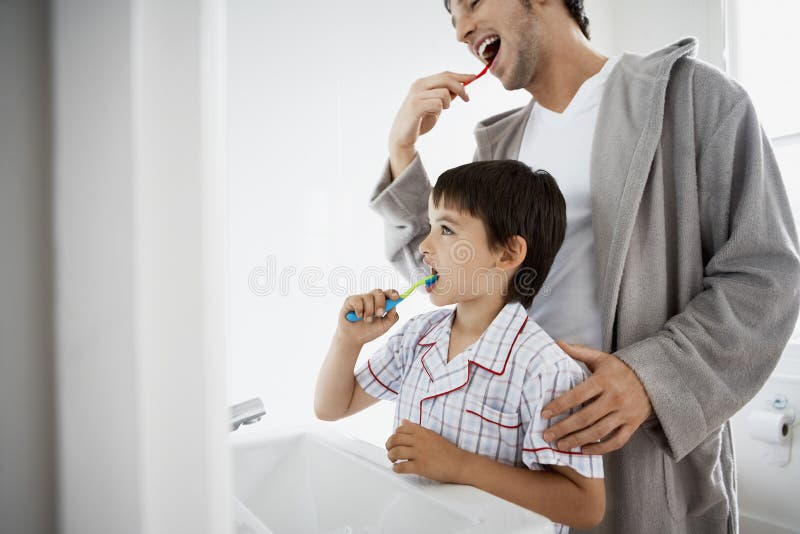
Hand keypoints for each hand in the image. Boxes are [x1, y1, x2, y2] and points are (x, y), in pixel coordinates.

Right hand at [336, 289, 400, 345]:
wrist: (353, 338)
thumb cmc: (368, 331)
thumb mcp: (384, 326)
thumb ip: (392, 318)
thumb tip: (394, 307)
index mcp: (381, 303)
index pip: (388, 294)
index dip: (393, 293)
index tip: (397, 297)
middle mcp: (371, 298)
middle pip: (379, 292)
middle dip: (380, 303)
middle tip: (379, 314)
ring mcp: (361, 298)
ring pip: (368, 297)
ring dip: (369, 311)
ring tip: (366, 320)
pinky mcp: (351, 300)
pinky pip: (358, 301)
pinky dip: (359, 311)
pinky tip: (358, 317)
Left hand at [385, 419, 465, 482]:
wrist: (460, 464)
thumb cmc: (448, 451)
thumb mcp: (431, 434)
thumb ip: (416, 428)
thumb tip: (403, 421)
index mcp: (422, 432)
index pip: (401, 429)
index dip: (394, 435)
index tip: (395, 441)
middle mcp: (420, 441)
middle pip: (395, 439)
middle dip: (389, 445)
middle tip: (390, 450)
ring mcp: (420, 454)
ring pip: (396, 452)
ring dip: (391, 457)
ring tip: (393, 460)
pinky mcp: (421, 467)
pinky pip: (402, 467)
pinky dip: (396, 469)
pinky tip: (397, 469)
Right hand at [388, 71, 474, 175]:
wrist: (402, 136)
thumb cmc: (419, 121)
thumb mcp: (436, 106)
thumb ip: (446, 95)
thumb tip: (462, 86)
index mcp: (423, 83)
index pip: (445, 75)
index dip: (461, 76)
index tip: (474, 78)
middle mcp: (418, 85)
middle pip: (446, 79)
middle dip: (461, 88)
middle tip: (467, 99)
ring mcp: (416, 95)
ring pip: (444, 93)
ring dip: (446, 104)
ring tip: (438, 111)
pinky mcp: (415, 106)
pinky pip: (437, 104)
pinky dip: (438, 111)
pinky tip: (431, 115)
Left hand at [541, 340, 653, 454]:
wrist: (653, 378)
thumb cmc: (619, 369)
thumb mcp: (600, 357)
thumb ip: (578, 351)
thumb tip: (556, 342)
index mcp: (604, 380)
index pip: (578, 395)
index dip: (560, 405)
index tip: (544, 414)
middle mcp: (615, 398)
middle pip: (585, 417)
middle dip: (564, 428)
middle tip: (547, 435)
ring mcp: (625, 413)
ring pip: (599, 432)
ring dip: (577, 440)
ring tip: (560, 445)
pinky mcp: (633, 425)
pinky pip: (616, 442)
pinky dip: (600, 449)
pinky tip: (584, 450)